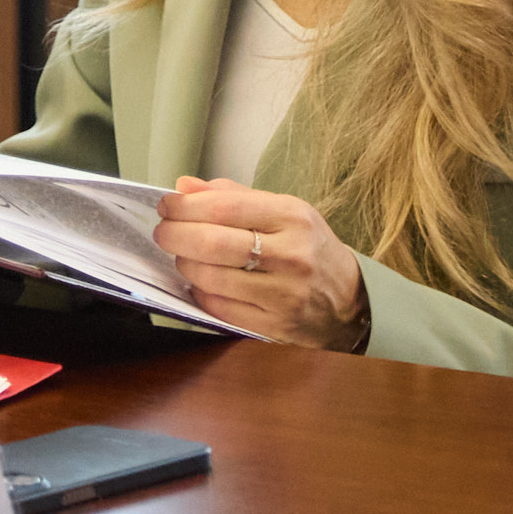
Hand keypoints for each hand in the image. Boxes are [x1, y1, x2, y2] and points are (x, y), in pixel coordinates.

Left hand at [153, 177, 370, 351]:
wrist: (349, 299)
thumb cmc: (308, 248)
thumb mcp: (283, 211)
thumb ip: (232, 196)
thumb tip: (184, 187)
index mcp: (293, 217)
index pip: (224, 207)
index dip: (186, 207)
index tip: (167, 206)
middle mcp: (292, 255)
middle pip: (213, 244)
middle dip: (176, 236)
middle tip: (163, 232)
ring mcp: (284, 295)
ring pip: (212, 278)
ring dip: (186, 265)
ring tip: (184, 256)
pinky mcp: (275, 326)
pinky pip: (220, 309)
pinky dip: (200, 294)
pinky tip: (200, 283)